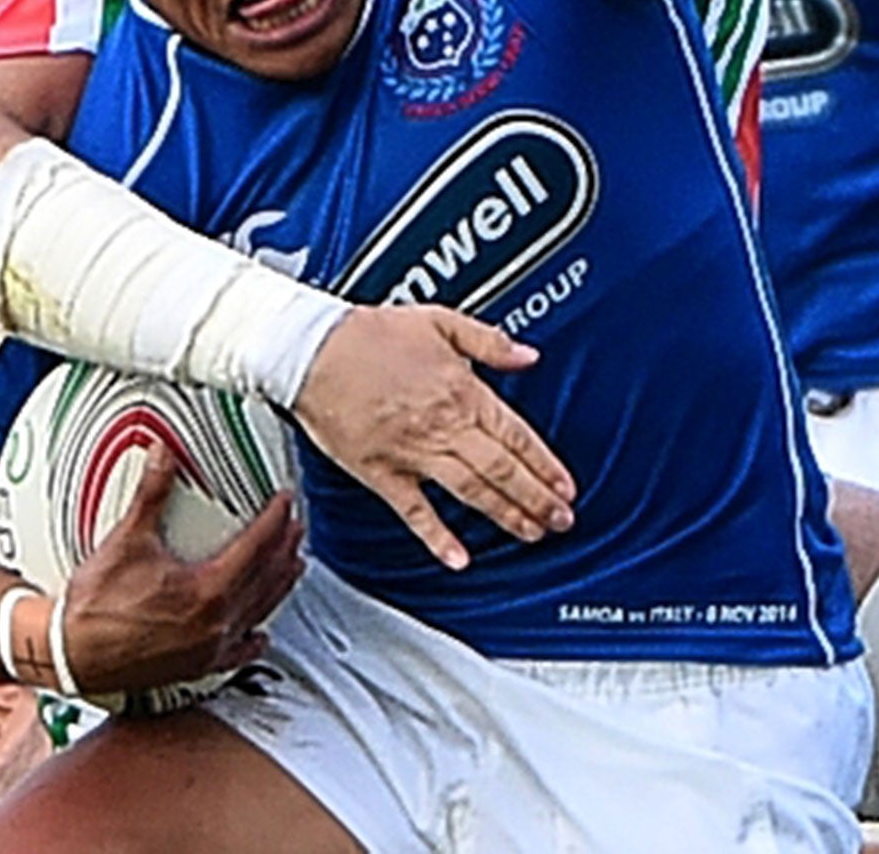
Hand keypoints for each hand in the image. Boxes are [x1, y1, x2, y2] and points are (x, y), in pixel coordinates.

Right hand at [59, 445, 305, 692]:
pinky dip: (254, 638)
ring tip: (294, 566)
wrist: (67, 655)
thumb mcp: (126, 541)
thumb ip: (151, 494)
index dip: (275, 519)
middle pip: (268, 578)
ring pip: (260, 612)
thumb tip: (161, 453)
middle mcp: (216, 623)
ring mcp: (208, 649)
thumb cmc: (93, 605)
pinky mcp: (195, 668)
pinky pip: (237, 653)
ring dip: (280, 586)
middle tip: (297, 526)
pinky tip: (262, 634)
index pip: (257, 546)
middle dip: (286, 548)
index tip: (285, 501)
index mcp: (207, 590)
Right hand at [290, 304, 577, 570]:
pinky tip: (458, 558)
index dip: (546, 464)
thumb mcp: (441, 321)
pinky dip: (436, 537)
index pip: (516, 435)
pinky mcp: (380, 472)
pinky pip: (413, 510)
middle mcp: (442, 425)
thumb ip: (490, 341)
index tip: (566, 487)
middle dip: (537, 498)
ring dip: (504, 515)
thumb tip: (529, 355)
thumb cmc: (371, 334)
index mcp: (461, 390)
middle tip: (561, 520)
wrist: (312, 349)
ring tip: (530, 533)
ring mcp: (412, 452)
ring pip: (470, 490)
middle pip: (502, 469)